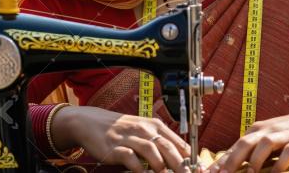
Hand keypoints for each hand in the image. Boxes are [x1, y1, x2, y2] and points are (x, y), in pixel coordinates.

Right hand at [52, 105, 192, 172]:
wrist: (90, 122)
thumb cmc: (120, 128)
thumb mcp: (143, 129)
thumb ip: (160, 141)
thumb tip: (181, 157)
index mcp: (154, 125)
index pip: (178, 141)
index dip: (189, 157)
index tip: (198, 170)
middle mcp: (144, 129)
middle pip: (168, 147)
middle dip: (180, 164)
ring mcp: (129, 138)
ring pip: (151, 150)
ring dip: (161, 166)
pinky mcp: (115, 147)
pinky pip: (130, 159)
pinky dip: (139, 168)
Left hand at [207, 103, 288, 172]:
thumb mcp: (270, 138)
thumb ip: (253, 151)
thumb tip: (230, 165)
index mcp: (258, 131)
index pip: (235, 146)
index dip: (222, 160)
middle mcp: (268, 130)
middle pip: (245, 143)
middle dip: (232, 160)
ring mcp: (285, 135)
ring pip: (265, 144)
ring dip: (255, 160)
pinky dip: (282, 163)